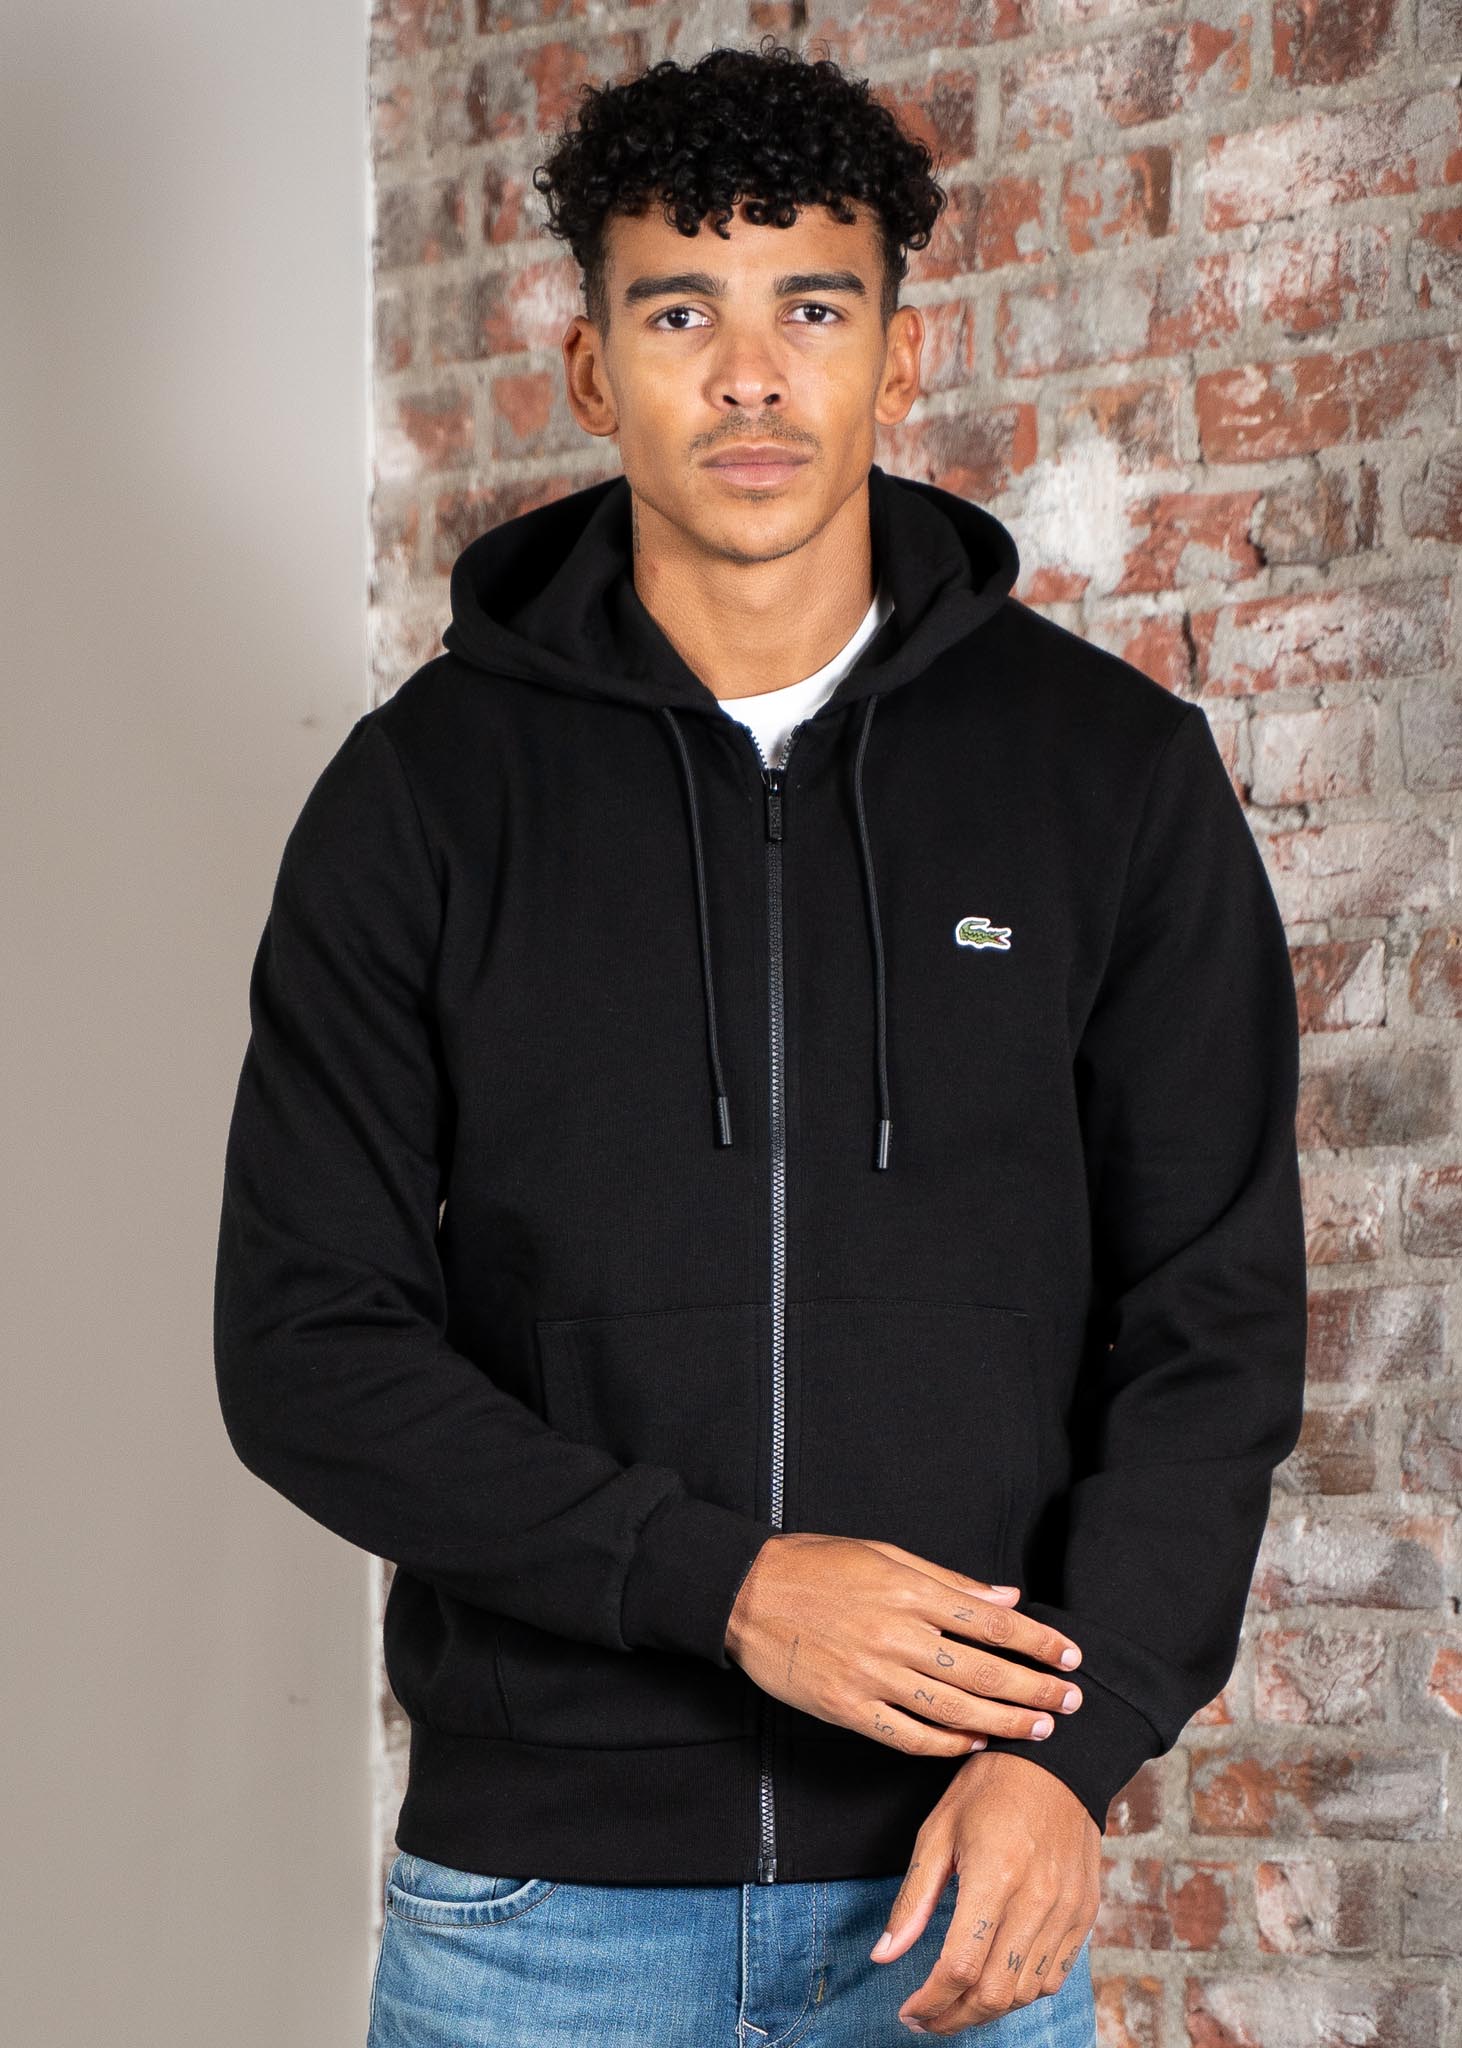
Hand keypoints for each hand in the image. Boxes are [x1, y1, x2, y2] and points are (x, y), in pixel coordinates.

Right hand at [723, 1532, 1083, 1756]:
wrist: (746, 1592)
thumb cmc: (815, 1564)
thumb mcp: (883, 1553)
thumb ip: (947, 1580)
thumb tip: (1005, 1596)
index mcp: (907, 1590)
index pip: (989, 1621)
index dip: (1036, 1642)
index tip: (1070, 1656)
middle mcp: (895, 1634)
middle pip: (981, 1670)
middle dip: (1034, 1688)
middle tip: (1071, 1702)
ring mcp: (870, 1675)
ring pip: (953, 1708)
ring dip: (1004, 1721)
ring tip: (1039, 1730)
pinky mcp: (846, 1708)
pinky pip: (907, 1735)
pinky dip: (946, 1743)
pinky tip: (974, 1743)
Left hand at [872, 1750, 1100, 2035]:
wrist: (1056, 1761)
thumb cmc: (988, 1789)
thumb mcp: (938, 1831)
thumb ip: (914, 1899)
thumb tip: (883, 1955)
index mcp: (995, 1875)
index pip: (961, 1967)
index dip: (931, 2002)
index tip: (909, 2011)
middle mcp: (1037, 1900)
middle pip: (995, 1993)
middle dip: (955, 2018)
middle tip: (927, 2018)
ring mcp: (1066, 1910)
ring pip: (1026, 1993)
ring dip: (988, 2009)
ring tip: (957, 2002)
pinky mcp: (1084, 1913)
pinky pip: (1054, 1976)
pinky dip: (1023, 1990)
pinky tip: (997, 1979)